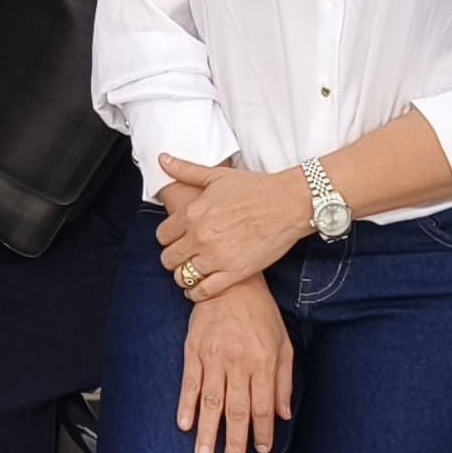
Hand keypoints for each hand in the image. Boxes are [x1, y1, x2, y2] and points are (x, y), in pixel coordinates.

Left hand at [155, 155, 308, 293]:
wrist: (288, 204)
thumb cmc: (256, 188)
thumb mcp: (217, 175)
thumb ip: (186, 171)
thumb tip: (163, 159)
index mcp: (192, 213)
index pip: (163, 235)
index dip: (168, 238)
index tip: (176, 239)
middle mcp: (200, 237)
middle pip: (169, 258)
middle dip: (173, 257)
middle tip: (184, 256)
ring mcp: (216, 257)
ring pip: (183, 276)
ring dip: (183, 275)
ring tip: (191, 271)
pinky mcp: (234, 273)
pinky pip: (203, 291)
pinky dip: (196, 292)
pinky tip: (198, 288)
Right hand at [176, 275, 294, 452]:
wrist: (230, 284)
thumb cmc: (260, 314)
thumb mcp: (282, 344)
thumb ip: (283, 380)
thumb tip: (284, 414)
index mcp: (262, 362)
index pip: (263, 405)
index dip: (262, 430)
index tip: (261, 450)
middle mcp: (238, 363)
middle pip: (236, 409)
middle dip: (235, 441)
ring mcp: (213, 357)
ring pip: (210, 401)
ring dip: (208, 431)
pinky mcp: (193, 351)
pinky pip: (189, 383)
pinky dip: (186, 405)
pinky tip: (185, 424)